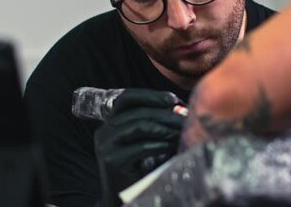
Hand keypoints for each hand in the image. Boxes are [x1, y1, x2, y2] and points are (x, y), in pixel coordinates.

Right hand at [94, 89, 184, 206]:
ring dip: (165, 127)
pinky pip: (141, 147)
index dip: (151, 95)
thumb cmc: (138, 168)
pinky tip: (172, 145)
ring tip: (181, 131)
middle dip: (165, 114)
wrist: (122, 198)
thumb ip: (154, 124)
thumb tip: (178, 108)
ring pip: (139, 126)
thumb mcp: (143, 141)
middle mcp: (104, 131)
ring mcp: (106, 145)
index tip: (173, 99)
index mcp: (110, 122)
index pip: (127, 98)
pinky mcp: (112, 161)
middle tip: (186, 118)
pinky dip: (160, 144)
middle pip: (138, 112)